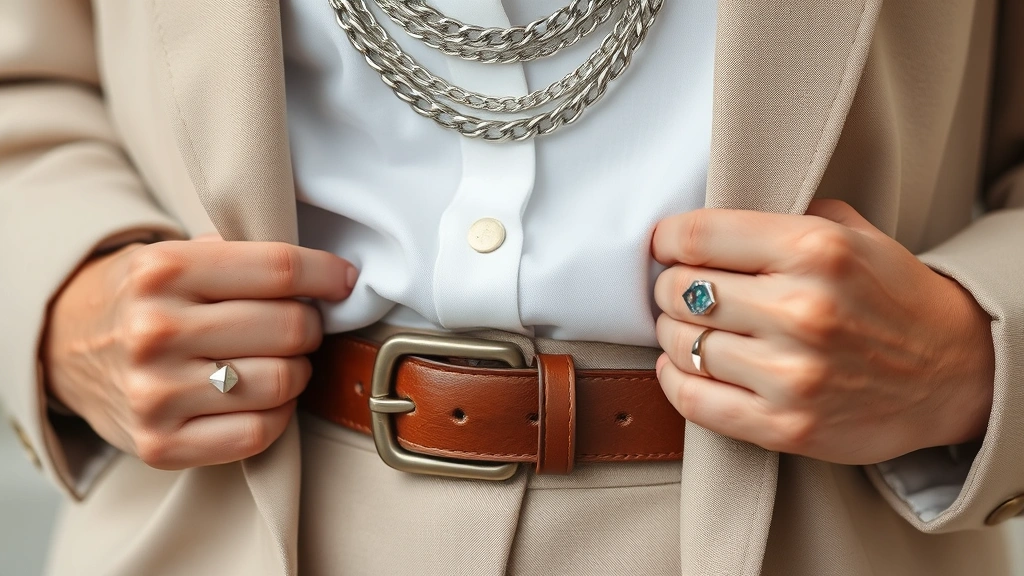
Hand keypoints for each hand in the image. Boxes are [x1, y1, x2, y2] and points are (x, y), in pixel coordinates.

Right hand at [43, 239, 356, 468]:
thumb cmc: (143, 297)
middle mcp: (155, 330)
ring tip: (281, 361)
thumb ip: (242, 256)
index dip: (327, 275)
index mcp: (162, 269)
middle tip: (300, 325)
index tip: (344, 281)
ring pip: (280, 381)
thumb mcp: (175, 254)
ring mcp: (154, 393)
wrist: (64, 346)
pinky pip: (259, 433)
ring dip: (297, 372)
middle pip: (289, 327)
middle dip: (310, 326)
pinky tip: (265, 397)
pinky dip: (278, 414)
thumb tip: (331, 275)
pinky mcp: (159, 444)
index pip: (280, 268)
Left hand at [651, 200, 994, 464]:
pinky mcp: (788, 428)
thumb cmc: (891, 296)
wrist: (953, 373)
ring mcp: (794, 375)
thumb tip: (704, 226)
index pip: (698, 236)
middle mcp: (803, 310)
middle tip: (677, 289)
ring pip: (681, 343)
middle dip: (668, 286)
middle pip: (679, 289)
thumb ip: (783, 218)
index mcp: (816, 250)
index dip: (666, 240)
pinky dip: (674, 380)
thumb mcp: (851, 232)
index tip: (664, 246)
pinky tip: (681, 366)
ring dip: (672, 332)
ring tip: (687, 326)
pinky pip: (695, 401)